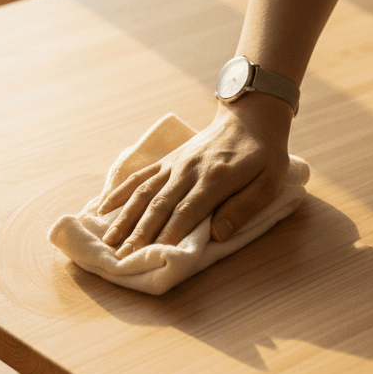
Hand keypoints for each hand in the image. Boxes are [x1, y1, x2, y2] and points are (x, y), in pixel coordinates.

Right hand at [98, 93, 292, 256]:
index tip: (153, 254)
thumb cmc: (264, 155)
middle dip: (140, 233)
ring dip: (125, 217)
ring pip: (144, 192)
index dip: (169, 233)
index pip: (187, 211)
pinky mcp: (168, 160)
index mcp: (216, 178)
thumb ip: (245, 207)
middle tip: (122, 256)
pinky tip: (103, 208)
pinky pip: (140, 176)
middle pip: (160, 205)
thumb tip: (218, 234)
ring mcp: (175, 164)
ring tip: (109, 240)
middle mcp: (189, 170)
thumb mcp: (269, 181)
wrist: (251, 117)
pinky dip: (120, 192)